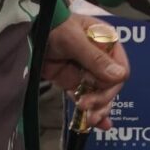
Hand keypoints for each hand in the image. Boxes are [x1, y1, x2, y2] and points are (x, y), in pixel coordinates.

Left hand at [42, 14, 129, 129]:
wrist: (29, 30)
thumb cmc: (54, 26)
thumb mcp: (73, 39)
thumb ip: (95, 58)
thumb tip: (120, 76)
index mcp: (107, 43)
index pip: (119, 69)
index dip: (112, 84)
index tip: (100, 92)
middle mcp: (101, 59)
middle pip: (110, 86)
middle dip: (101, 99)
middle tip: (86, 106)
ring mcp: (88, 72)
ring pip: (100, 95)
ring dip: (97, 109)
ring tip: (89, 120)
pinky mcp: (74, 82)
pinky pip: (86, 98)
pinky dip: (90, 111)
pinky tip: (96, 124)